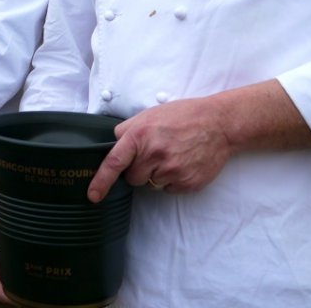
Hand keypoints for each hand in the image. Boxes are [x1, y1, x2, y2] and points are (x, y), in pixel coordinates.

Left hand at [88, 97, 232, 200]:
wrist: (218, 124)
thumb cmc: (182, 116)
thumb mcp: (149, 115)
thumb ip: (128, 131)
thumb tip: (113, 147)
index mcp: (140, 135)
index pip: (114, 162)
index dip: (101, 181)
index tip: (92, 195)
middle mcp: (154, 155)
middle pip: (132, 178)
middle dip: (138, 169)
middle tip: (155, 153)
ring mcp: (171, 171)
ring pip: (151, 184)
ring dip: (157, 174)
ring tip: (172, 154)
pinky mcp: (186, 183)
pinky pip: (169, 189)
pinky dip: (173, 179)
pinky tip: (183, 162)